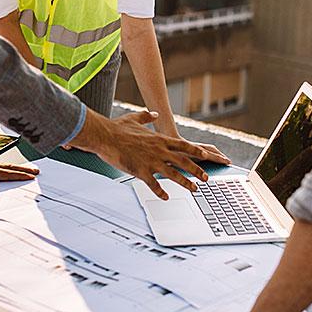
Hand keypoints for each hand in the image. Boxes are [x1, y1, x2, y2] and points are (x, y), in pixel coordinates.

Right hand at [68, 110, 224, 198]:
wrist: (105, 136)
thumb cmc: (118, 128)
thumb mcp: (135, 118)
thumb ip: (147, 116)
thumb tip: (154, 113)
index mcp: (159, 139)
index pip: (183, 145)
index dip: (195, 151)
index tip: (205, 156)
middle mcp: (159, 150)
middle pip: (184, 162)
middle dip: (197, 170)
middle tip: (206, 178)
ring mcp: (151, 161)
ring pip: (174, 174)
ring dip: (185, 183)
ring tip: (194, 189)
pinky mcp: (141, 171)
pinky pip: (154, 184)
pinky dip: (161, 192)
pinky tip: (166, 197)